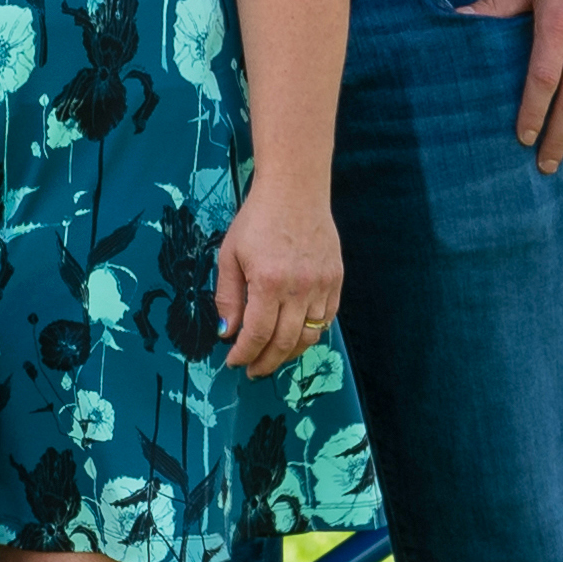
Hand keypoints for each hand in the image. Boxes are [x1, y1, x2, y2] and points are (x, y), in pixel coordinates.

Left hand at [216, 172, 343, 379]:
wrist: (295, 191)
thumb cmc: (257, 219)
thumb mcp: (230, 255)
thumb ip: (228, 298)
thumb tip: (227, 333)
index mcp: (268, 282)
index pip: (256, 334)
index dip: (244, 354)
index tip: (234, 363)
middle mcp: (299, 288)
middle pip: (284, 343)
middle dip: (266, 362)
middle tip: (253, 370)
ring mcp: (322, 285)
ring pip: (309, 336)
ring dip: (289, 353)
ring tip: (273, 357)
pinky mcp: (336, 280)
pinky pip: (326, 319)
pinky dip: (310, 334)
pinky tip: (295, 336)